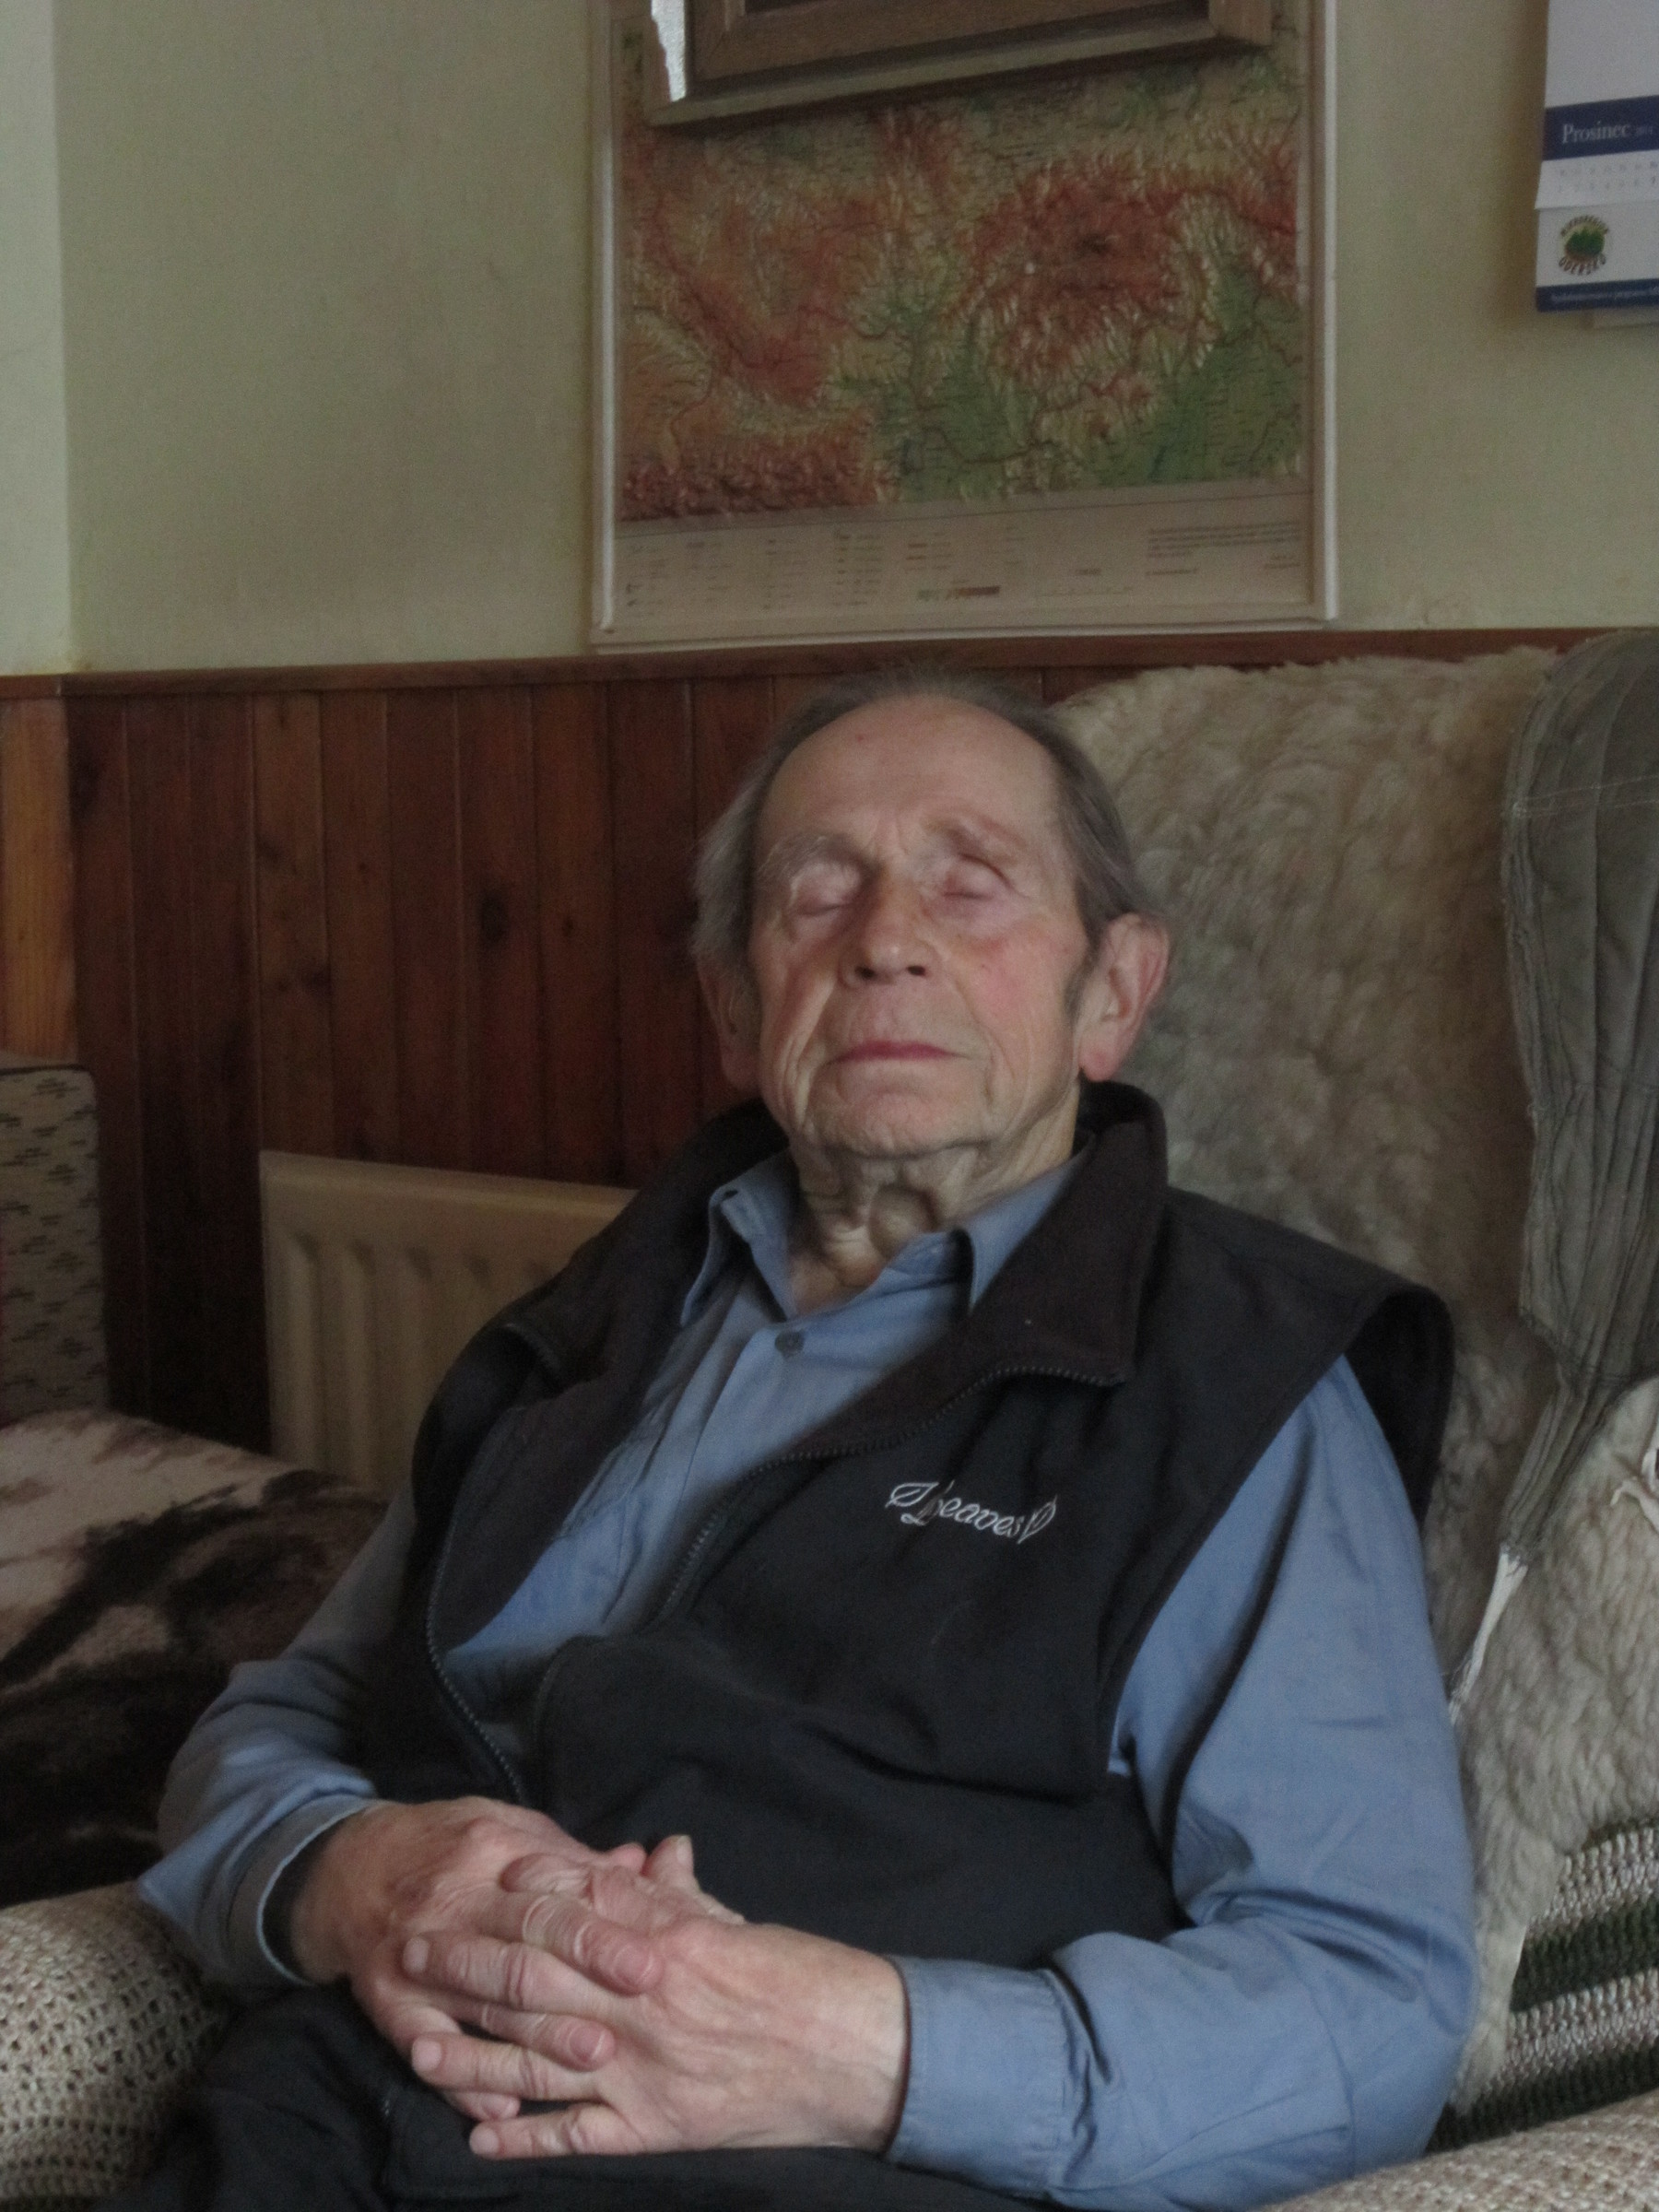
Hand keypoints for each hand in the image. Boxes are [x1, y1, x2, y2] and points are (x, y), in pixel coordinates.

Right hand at [285, 1797, 661, 2125]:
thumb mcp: (509, 1828)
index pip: (551, 1899)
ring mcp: (416, 1960)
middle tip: (640, 2005)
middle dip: (584, 1982)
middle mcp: (450, 1908)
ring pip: (484, 2004)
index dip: (602, 1933)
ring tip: (595, 2059)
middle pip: (522, 1951)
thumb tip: (642, 1865)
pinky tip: (503, 2110)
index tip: (651, 1960)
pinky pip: (426, 2049)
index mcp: (487, 1857)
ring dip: (540, 2037)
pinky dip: (463, 2083)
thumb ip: (573, 1857)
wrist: (351, 1867)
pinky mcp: (388, 2004)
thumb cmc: (449, 1844)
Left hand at [399, 1840, 909, 2160]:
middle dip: (470, 1966)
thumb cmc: (797, 1980)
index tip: (479, 1880)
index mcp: (666, 1941)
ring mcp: (642, 2070)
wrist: (850, 2053)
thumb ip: (683, 1894)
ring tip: (420, 2049)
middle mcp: (642, 2004)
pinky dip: (525, 2139)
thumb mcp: (737, 1924)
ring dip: (474, 2056)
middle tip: (414, 1952)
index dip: (524, 1894)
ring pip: (539, 2061)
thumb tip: (653, 1851)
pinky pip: (576, 2135)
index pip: (578, 1908)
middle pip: (536, 1980)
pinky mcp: (654, 2128)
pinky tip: (479, 2138)